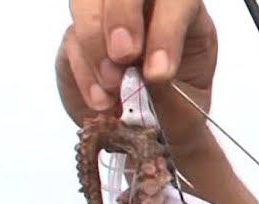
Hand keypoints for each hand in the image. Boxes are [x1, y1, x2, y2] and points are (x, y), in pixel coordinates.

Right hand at [56, 0, 218, 154]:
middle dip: (120, 17)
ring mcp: (107, 17)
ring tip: (111, 85)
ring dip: (94, 42)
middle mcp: (146, 8)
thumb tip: (147, 72)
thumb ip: (170, 91)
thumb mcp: (185, 110)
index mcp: (186, 17)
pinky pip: (71, 38)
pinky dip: (83, 70)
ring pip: (88, 0)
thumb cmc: (176, 113)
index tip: (157, 73)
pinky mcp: (78, 36)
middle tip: (122, 57)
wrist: (149, 135)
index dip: (165, 30)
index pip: (177, 0)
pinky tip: (101, 100)